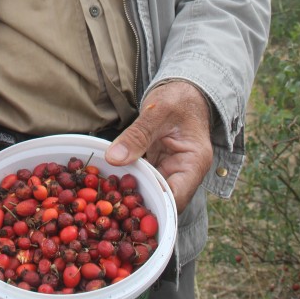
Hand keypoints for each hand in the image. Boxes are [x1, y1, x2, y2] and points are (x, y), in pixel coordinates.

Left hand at [104, 81, 212, 213]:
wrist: (185, 90)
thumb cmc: (178, 98)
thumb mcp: (157, 111)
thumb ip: (137, 135)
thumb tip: (113, 159)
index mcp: (194, 163)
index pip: (176, 197)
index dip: (154, 206)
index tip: (127, 208)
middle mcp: (185, 173)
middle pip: (162, 200)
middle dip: (138, 204)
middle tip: (109, 206)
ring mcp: (171, 170)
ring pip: (151, 191)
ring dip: (131, 193)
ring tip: (105, 199)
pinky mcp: (159, 165)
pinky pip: (143, 178)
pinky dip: (129, 179)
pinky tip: (109, 183)